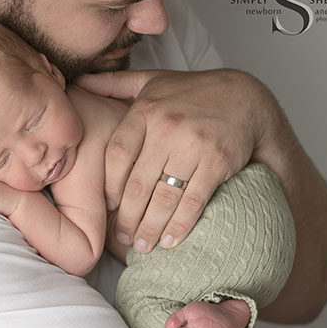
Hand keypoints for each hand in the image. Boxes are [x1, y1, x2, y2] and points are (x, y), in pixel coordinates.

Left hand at [76, 69, 271, 252]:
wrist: (247, 96)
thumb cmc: (194, 91)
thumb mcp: (153, 80)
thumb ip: (115, 84)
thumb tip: (79, 82)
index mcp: (146, 110)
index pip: (117, 156)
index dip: (109, 186)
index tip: (107, 207)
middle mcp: (167, 127)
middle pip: (138, 183)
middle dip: (127, 217)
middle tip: (122, 237)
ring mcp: (193, 146)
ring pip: (163, 197)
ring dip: (150, 228)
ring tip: (142, 246)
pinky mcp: (217, 162)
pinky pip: (193, 201)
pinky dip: (180, 225)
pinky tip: (170, 240)